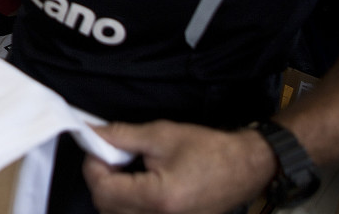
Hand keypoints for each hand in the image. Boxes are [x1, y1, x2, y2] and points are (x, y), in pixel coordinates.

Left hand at [84, 121, 275, 213]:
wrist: (246, 167)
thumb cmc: (209, 149)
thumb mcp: (161, 135)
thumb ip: (121, 135)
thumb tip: (92, 132)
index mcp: (158, 198)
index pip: (103, 190)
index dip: (94, 166)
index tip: (98, 148)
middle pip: (106, 207)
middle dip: (101, 179)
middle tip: (112, 157)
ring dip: (112, 192)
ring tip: (127, 169)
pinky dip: (128, 202)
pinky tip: (138, 184)